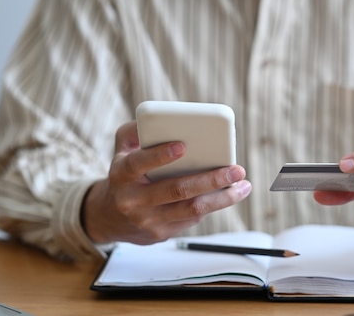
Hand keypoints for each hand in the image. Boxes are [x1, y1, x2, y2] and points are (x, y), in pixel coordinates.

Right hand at [80, 121, 251, 244]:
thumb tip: (160, 119)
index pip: (139, 164)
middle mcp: (133, 201)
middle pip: (176, 190)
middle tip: (236, 169)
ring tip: (243, 185)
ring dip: (222, 198)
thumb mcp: (122, 151)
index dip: (159, 155)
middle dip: (210, 179)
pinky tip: (228, 194)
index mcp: (122, 175)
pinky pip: (192, 219)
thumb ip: (134, 132)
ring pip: (191, 209)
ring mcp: (148, 220)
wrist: (110, 218)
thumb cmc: (125, 176)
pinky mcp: (162, 234)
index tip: (183, 146)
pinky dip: (213, 205)